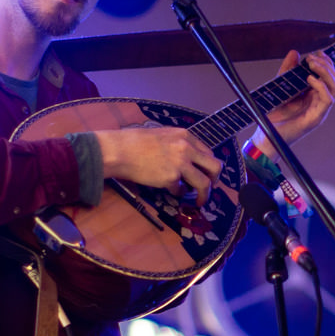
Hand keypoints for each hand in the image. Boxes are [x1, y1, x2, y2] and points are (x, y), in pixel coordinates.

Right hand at [95, 125, 223, 201]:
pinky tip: (170, 190)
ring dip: (204, 195)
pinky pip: (181, 190)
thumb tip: (189, 159)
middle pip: (215, 167)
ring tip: (199, 201)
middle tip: (210, 187)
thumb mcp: (162, 135)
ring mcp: (180, 163)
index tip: (207, 174)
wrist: (119, 150)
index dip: (208, 165)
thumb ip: (179, 144)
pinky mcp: (171, 178)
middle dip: (215, 180)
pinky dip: (177, 193)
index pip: (208, 152)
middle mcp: (186, 148)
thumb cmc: (135, 142)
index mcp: (185, 136)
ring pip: (204, 183)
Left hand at [264, 50, 334, 141]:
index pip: (329, 76)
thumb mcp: (281, 86)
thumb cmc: (274, 114)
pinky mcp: (316, 118)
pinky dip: (321, 87)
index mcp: (314, 95)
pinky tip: (310, 79)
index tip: (316, 53)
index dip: (326, 62)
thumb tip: (295, 52)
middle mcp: (320, 102)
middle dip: (326, 65)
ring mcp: (320, 110)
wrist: (266, 136)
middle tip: (311, 58)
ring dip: (326, 73)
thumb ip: (287, 70)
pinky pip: (327, 100)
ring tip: (312, 65)